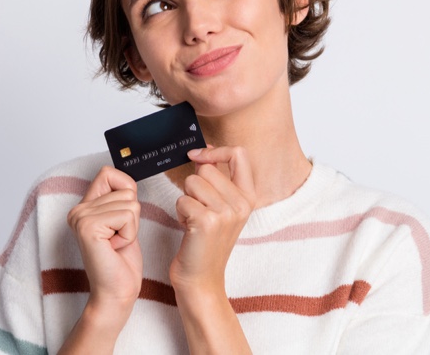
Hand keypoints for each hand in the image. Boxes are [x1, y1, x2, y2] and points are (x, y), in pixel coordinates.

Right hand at [66, 166, 142, 314]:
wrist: (116, 292)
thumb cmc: (121, 261)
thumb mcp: (123, 221)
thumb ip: (119, 199)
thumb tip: (128, 181)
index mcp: (84, 207)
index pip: (108, 173)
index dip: (125, 189)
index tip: (122, 217)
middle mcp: (78, 210)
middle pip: (126, 190)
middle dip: (132, 216)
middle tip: (117, 239)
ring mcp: (81, 217)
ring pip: (130, 203)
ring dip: (131, 227)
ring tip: (116, 244)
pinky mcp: (88, 227)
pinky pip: (127, 216)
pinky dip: (129, 234)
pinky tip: (115, 248)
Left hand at [169, 146, 255, 293]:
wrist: (202, 279)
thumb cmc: (207, 242)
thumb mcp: (221, 207)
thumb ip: (216, 179)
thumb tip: (204, 152)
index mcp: (249, 197)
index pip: (240, 154)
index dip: (216, 151)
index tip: (198, 156)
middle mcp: (242, 204)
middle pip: (207, 169)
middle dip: (193, 185)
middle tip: (198, 208)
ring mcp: (226, 213)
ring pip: (192, 182)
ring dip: (186, 199)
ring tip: (195, 219)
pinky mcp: (207, 222)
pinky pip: (182, 200)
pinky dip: (180, 213)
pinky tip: (189, 229)